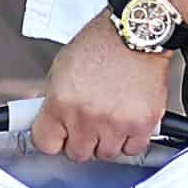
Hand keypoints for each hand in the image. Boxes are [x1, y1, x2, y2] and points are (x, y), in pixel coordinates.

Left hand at [31, 12, 170, 161]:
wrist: (136, 32)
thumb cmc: (101, 44)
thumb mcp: (62, 67)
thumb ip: (54, 99)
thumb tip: (47, 120)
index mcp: (61, 102)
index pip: (46, 144)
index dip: (54, 139)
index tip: (60, 135)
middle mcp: (86, 116)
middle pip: (77, 154)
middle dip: (82, 140)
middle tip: (89, 122)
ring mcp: (115, 123)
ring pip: (105, 155)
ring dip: (107, 140)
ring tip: (111, 116)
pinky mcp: (142, 124)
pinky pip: (132, 150)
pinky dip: (130, 139)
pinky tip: (128, 120)